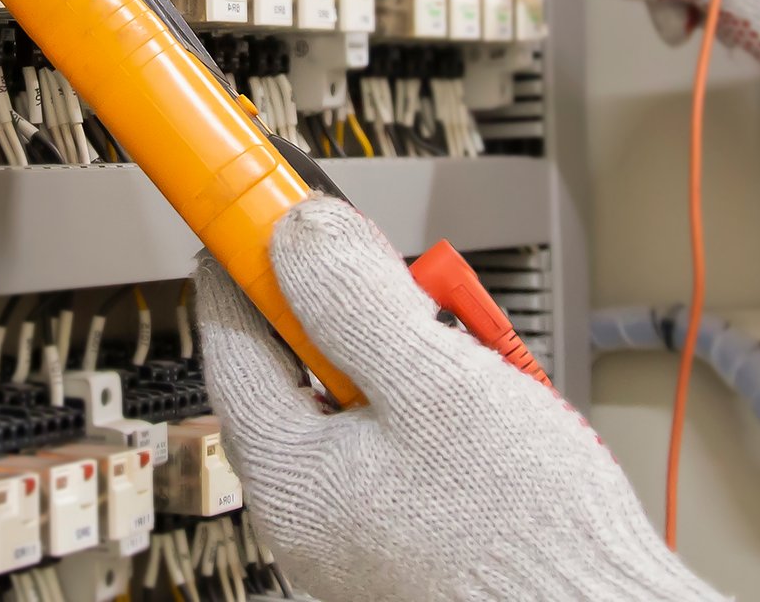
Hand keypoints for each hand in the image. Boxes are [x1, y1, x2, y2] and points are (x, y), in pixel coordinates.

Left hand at [193, 195, 721, 601]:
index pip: (231, 343)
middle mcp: (308, 517)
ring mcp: (355, 536)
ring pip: (352, 411)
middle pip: (292, 375)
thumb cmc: (528, 531)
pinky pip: (391, 452)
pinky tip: (476, 407)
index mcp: (290, 479)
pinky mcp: (405, 544)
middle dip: (339, 314)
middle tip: (385, 274)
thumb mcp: (439, 383)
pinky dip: (423, 412)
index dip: (247, 264)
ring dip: (395, 362)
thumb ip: (357, 302)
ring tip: (458, 352)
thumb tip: (300, 237)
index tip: (260, 215)